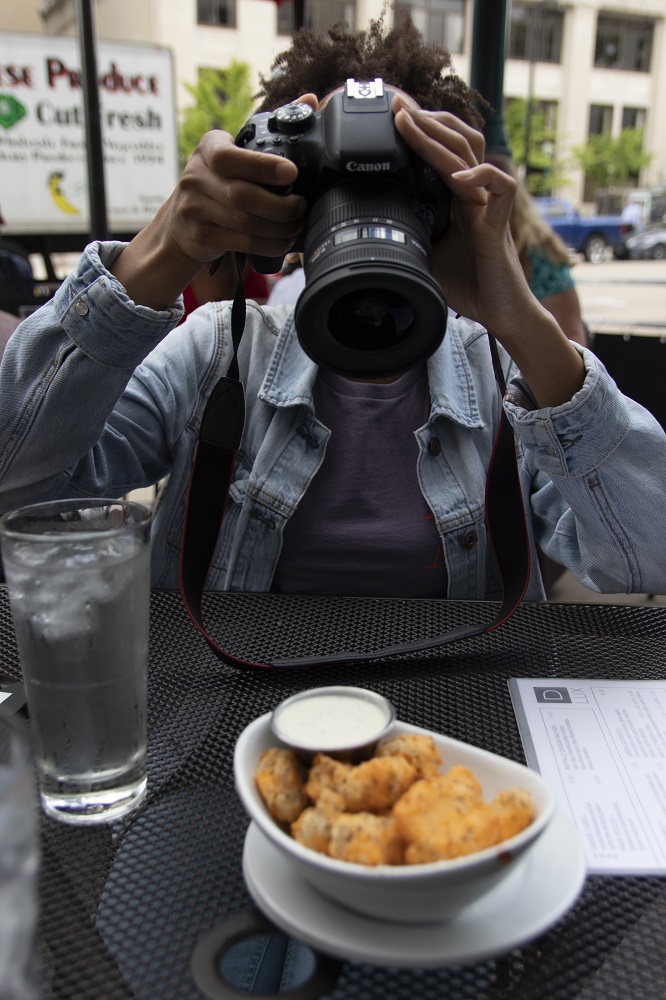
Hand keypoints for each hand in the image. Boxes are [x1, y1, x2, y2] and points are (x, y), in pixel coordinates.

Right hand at [111, 122, 309, 309]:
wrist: (178, 224)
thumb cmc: (217, 181)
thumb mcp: (233, 151)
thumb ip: (270, 128)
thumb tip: (312, 99)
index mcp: (208, 149)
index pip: (231, 156)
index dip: (263, 166)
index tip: (291, 172)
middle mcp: (196, 177)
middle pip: (242, 195)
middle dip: (280, 206)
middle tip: (301, 207)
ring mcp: (195, 209)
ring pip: (244, 222)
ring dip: (278, 228)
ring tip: (296, 225)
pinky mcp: (201, 237)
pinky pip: (242, 242)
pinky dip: (268, 244)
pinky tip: (282, 241)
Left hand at [392, 96, 584, 406]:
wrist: (500, 313)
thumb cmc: (468, 285)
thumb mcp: (425, 254)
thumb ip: (407, 233)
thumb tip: (366, 230)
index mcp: (457, 197)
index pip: (441, 150)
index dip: (421, 129)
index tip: (391, 114)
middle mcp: (475, 194)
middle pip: (456, 140)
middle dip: (425, 120)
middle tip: (396, 104)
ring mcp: (489, 205)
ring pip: (471, 154)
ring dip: (439, 135)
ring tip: (411, 121)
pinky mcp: (500, 224)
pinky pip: (501, 187)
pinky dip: (482, 175)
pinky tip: (459, 175)